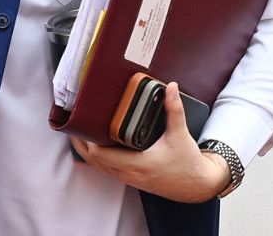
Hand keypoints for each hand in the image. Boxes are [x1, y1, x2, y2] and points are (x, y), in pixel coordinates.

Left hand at [69, 82, 230, 202]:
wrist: (197, 185)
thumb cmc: (188, 163)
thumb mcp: (180, 134)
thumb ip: (174, 109)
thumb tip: (170, 87)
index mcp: (137, 164)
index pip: (101, 153)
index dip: (88, 139)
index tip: (83, 123)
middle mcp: (128, 173)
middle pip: (92, 159)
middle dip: (81, 142)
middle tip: (74, 122)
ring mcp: (127, 178)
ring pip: (97, 165)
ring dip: (86, 149)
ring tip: (79, 130)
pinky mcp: (129, 178)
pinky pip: (105, 168)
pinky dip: (96, 157)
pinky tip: (93, 144)